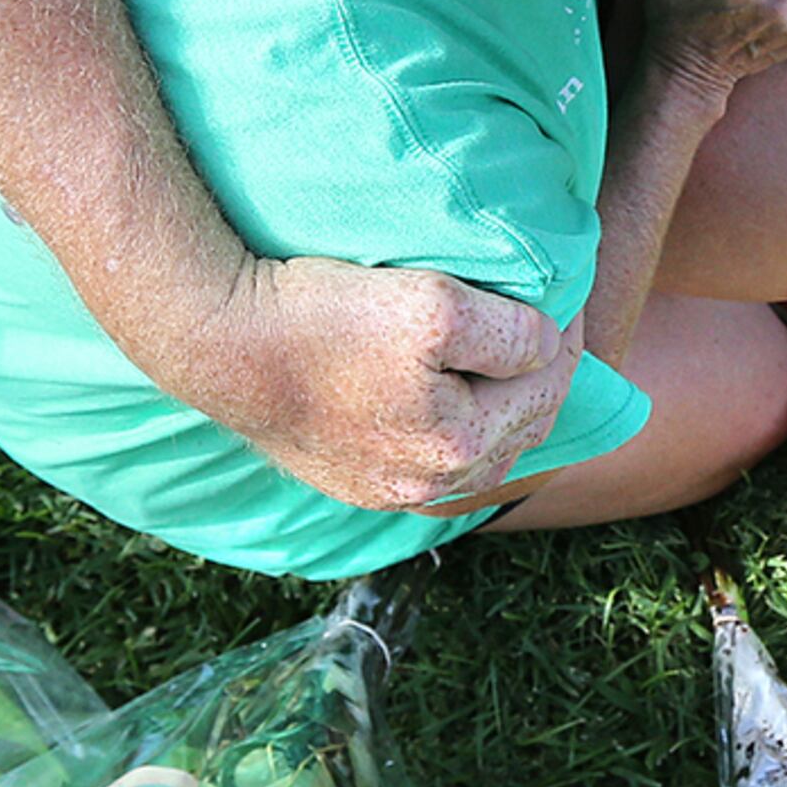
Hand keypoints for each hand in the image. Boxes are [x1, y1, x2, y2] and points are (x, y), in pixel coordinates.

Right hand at [150, 254, 578, 510]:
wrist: (219, 341)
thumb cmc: (325, 315)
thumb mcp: (437, 306)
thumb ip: (510, 333)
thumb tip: (544, 346)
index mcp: (458, 445)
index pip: (548, 387)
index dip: (565, 337)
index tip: (566, 296)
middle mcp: (427, 484)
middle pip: (519, 430)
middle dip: (542, 378)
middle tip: (548, 326)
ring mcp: (386, 490)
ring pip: (477, 455)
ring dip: (502, 411)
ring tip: (508, 365)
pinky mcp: (350, 481)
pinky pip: (428, 463)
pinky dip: (455, 432)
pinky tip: (453, 405)